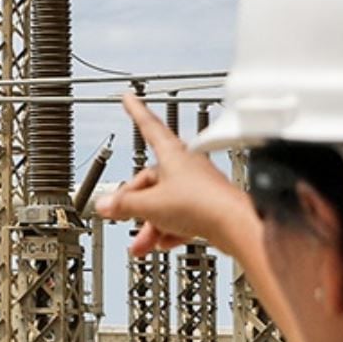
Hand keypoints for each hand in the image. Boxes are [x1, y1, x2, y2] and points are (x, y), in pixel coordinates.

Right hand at [95, 93, 253, 258]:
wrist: (236, 226)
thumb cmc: (202, 204)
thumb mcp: (150, 204)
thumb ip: (124, 204)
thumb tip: (106, 205)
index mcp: (172, 154)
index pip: (149, 126)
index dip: (136, 112)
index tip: (129, 98)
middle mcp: (186, 167)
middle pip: (150, 180)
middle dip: (134, 202)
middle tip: (119, 215)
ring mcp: (198, 188)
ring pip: (165, 202)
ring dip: (150, 222)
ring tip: (141, 243)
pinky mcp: (208, 208)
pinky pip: (181, 215)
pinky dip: (169, 228)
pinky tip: (162, 242)